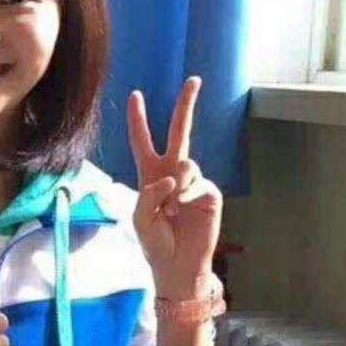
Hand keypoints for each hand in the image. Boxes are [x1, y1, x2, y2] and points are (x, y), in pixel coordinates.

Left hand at [127, 77, 222, 301]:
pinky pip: (199, 184)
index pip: (142, 141)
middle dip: (185, 105)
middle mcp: (173, 172)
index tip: (135, 95)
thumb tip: (172, 178)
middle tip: (194, 80)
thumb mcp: (140, 218)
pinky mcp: (210, 194)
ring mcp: (193, 182)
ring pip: (187, 164)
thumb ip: (149, 194)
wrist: (178, 265)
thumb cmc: (155, 243)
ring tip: (172, 210)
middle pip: (179, 131)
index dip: (138, 119)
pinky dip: (188, 197)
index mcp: (150, 174)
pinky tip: (184, 212)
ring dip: (177, 185)